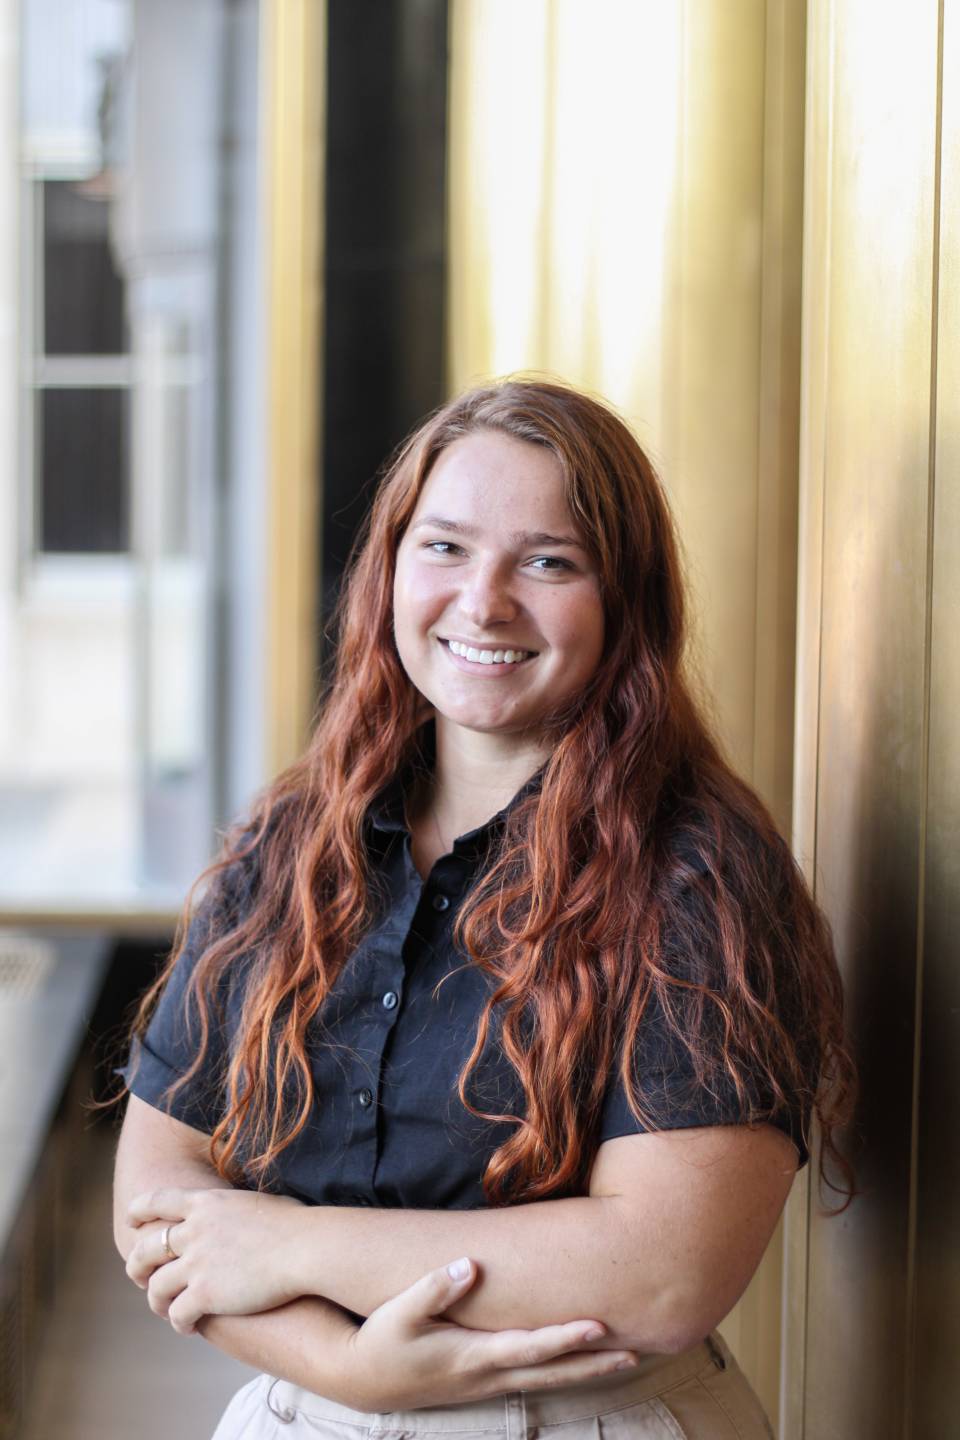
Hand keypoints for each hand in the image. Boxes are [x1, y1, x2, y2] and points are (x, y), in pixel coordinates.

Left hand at [126, 1186, 303, 1333]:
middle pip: (146, 1247)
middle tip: (140, 1277)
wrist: (307, 1248)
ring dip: (157, 1301)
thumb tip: (250, 1210)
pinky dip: (178, 1323)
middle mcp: (195, 1230)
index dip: (139, 1211)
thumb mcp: (260, 1203)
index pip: (158, 1200)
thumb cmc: (298, 1225)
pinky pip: (176, 1314)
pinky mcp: (204, 1293)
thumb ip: (242, 1208)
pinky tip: (189, 1328)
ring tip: (166, 1310)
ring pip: (156, 1286)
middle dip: (137, 1265)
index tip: (131, 1222)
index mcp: (207, 1203)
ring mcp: (197, 1263)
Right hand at [338, 1257, 638, 1410]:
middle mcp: (488, 1375)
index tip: (599, 1326)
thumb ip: (434, 1288)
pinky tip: (584, 1361)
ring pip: (549, 1379)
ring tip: (627, 1357)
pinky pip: (536, 1377)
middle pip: (552, 1373)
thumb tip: (469, 1265)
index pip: (529, 1349)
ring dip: (588, 1370)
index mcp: (472, 1357)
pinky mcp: (485, 1380)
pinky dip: (566, 1370)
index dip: (565, 1339)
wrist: (364, 1380)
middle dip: (595, 1363)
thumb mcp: (400, 1312)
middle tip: (637, 1352)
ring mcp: (488, 1383)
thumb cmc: (384, 1340)